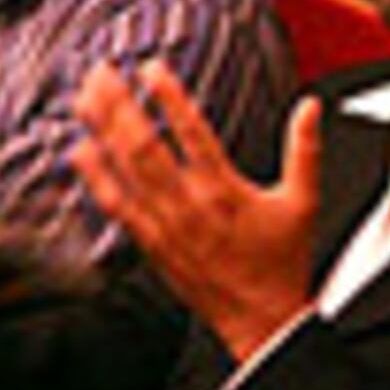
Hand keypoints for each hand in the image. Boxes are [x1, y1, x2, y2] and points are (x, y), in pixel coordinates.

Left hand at [73, 73, 322, 364]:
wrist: (261, 321)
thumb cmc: (281, 262)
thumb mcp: (304, 202)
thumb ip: (304, 149)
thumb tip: (309, 106)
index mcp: (226, 191)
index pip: (193, 134)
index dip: (169, 98)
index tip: (151, 68)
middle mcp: (189, 206)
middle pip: (145, 147)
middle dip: (119, 106)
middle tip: (100, 72)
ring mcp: (165, 226)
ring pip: (125, 172)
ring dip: (101, 132)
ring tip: (84, 98)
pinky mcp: (151, 244)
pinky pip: (117, 207)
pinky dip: (96, 178)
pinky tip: (80, 152)